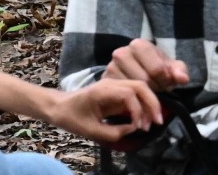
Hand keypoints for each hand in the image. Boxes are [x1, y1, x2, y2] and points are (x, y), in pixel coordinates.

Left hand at [46, 77, 165, 142]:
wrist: (60, 107)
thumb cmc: (72, 117)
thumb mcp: (91, 130)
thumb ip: (114, 132)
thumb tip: (133, 129)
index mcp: (103, 90)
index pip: (129, 93)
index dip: (138, 110)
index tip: (139, 127)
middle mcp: (111, 84)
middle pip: (139, 86)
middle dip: (152, 103)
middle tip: (158, 121)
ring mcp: (115, 86)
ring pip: (140, 88)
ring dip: (150, 103)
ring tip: (153, 122)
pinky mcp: (117, 92)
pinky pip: (135, 94)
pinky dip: (143, 105)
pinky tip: (145, 119)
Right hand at [102, 38, 189, 92]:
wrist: (133, 72)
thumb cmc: (155, 68)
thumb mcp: (169, 68)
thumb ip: (179, 71)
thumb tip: (182, 79)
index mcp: (139, 45)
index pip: (157, 69)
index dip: (165, 81)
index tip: (167, 85)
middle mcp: (122, 52)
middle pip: (144, 80)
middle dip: (155, 90)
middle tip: (159, 93)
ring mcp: (111, 66)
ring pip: (133, 89)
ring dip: (144, 97)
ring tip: (149, 95)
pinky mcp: (106, 80)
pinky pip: (122, 95)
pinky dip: (133, 101)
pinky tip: (138, 99)